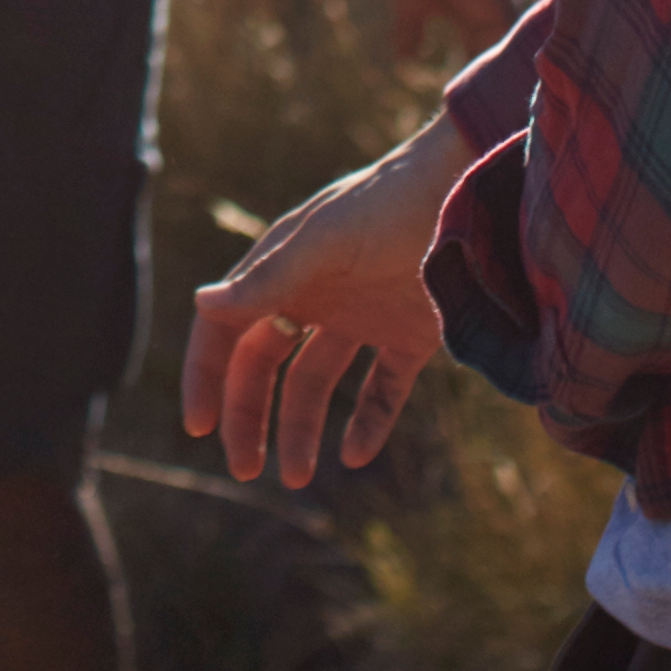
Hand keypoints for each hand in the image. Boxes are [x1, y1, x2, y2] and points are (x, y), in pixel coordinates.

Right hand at [177, 133, 458, 489]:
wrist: (471, 192)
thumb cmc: (391, 204)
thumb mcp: (326, 242)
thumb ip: (268, 279)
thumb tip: (202, 304)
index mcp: (282, 272)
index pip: (227, 330)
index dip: (207, 375)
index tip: (199, 426)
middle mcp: (314, 297)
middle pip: (264, 366)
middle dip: (248, 416)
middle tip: (242, 468)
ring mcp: (361, 318)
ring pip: (316, 385)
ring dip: (301, 430)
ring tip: (296, 477)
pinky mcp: (409, 335)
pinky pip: (381, 390)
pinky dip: (368, 424)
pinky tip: (355, 455)